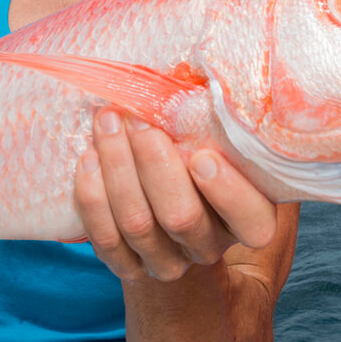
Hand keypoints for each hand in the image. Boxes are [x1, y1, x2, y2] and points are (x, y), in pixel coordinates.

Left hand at [73, 107, 277, 281]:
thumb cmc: (205, 162)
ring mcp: (167, 261)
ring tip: (107, 122)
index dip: (229, 193)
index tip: (202, 156)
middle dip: (154, 163)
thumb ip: (223, 126)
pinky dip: (93, 198)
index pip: (252, 222)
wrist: (174, 216)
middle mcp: (208, 247)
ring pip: (137, 225)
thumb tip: (198, 74)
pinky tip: (88, 160)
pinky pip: (105, 240)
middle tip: (137, 118)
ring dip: (117, 168)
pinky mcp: (129, 266)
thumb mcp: (226, 148)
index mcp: (246, 221)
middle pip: (181, 218)